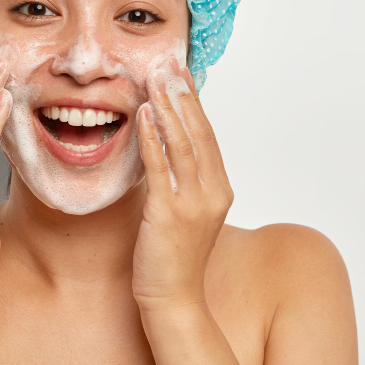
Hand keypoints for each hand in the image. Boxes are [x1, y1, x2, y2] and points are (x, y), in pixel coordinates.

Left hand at [132, 59, 233, 309]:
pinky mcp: (169, 214)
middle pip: (199, 132)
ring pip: (183, 144)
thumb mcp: (185, 212)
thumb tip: (164, 149)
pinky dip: (153, 138)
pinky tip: (144, 115)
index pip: (207, 135)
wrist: (173, 299)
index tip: (181, 74)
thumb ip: (181, 181)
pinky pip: (160, 167)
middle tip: (169, 64)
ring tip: (156, 79)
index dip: (193, 103)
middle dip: (183, 95)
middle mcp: (213, 192)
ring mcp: (193, 204)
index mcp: (220, 190)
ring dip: (168, 108)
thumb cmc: (173, 258)